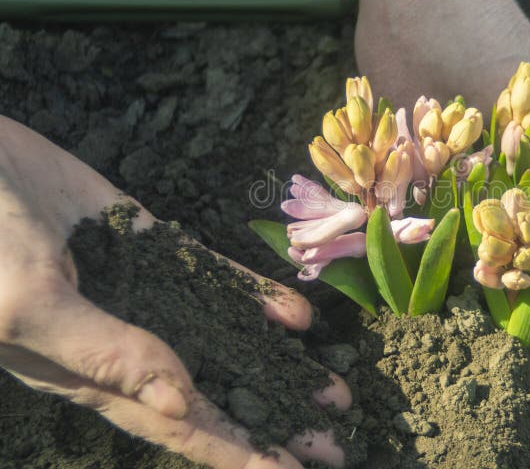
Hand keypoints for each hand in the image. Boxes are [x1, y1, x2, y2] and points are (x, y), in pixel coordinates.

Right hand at [0, 116, 349, 468]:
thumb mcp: (29, 306)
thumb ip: (104, 353)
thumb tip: (181, 404)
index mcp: (91, 374)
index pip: (179, 427)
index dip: (235, 453)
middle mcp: (124, 341)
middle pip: (214, 391)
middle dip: (272, 418)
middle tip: (336, 440)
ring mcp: (140, 290)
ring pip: (222, 337)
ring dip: (275, 363)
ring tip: (332, 384)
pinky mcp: (148, 244)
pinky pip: (210, 276)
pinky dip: (250, 296)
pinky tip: (295, 314)